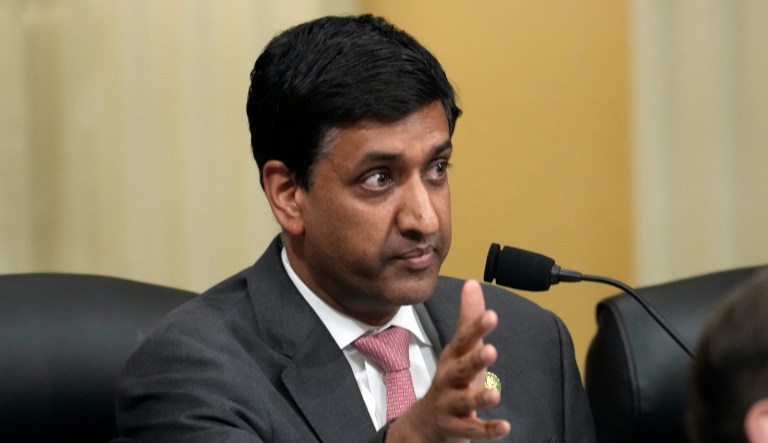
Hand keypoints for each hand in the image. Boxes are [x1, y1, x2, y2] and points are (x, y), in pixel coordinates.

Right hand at [386, 280, 510, 441]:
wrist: (424, 424)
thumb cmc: (449, 381)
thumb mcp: (458, 350)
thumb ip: (468, 319)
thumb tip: (472, 283)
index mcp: (453, 359)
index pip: (463, 340)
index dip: (476, 328)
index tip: (491, 316)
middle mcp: (449, 380)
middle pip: (460, 369)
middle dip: (474, 360)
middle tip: (490, 350)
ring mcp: (451, 405)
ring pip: (464, 401)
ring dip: (479, 397)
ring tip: (495, 394)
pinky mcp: (457, 428)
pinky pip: (472, 429)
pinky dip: (487, 429)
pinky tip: (504, 427)